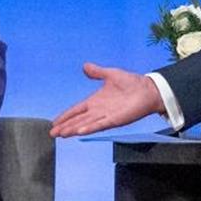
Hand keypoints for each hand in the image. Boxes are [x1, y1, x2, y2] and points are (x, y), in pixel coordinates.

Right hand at [50, 62, 164, 136]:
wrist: (148, 89)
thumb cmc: (131, 83)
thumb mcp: (111, 74)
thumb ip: (97, 72)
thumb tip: (85, 66)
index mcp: (95, 101)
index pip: (76, 110)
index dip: (65, 116)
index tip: (54, 123)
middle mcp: (98, 111)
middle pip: (78, 120)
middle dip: (65, 127)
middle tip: (52, 134)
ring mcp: (106, 116)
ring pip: (86, 124)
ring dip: (74, 129)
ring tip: (62, 134)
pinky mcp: (116, 119)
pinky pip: (100, 124)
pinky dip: (90, 128)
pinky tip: (80, 132)